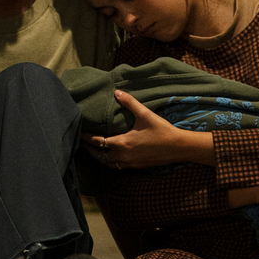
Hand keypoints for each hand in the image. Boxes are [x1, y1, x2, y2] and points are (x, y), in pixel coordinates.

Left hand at [84, 90, 210, 168]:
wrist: (178, 147)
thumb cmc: (162, 130)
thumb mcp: (145, 114)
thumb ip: (130, 103)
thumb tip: (117, 92)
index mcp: (122, 143)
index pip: (98, 141)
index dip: (88, 137)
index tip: (81, 133)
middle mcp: (123, 155)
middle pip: (100, 155)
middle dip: (91, 149)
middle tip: (85, 142)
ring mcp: (129, 163)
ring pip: (108, 163)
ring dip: (101, 157)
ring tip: (97, 149)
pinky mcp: (136, 166)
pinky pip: (118, 166)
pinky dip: (112, 161)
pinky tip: (114, 155)